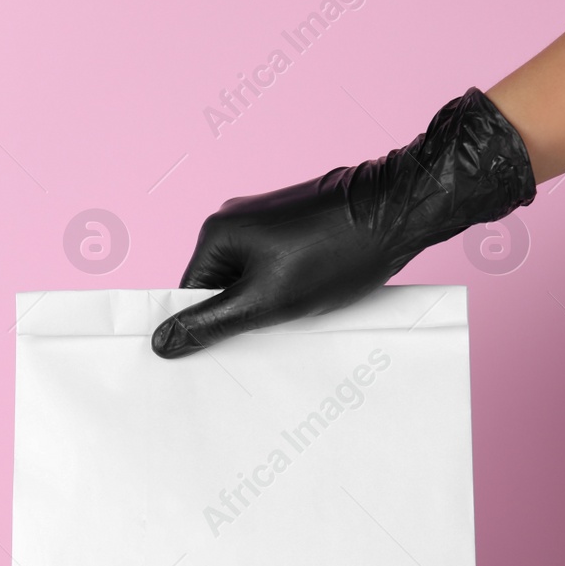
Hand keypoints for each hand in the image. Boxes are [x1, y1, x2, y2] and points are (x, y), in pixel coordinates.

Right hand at [152, 87, 536, 358]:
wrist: (403, 210)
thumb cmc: (336, 253)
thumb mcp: (265, 301)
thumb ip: (211, 325)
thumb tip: (161, 343)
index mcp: (217, 232)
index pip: (189, 294)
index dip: (203, 327)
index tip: (217, 355)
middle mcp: (236, 219)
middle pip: (220, 286)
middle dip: (239, 316)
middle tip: (261, 341)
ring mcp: (268, 220)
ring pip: (251, 279)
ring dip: (267, 303)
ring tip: (294, 318)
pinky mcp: (296, 225)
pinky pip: (275, 267)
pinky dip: (287, 288)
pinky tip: (310, 300)